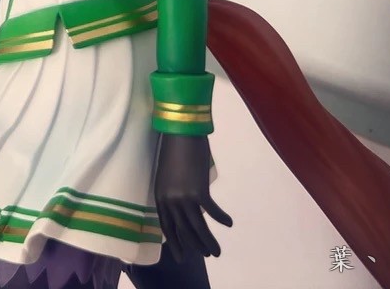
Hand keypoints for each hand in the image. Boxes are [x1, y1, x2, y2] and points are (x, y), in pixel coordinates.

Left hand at [154, 133, 231, 259]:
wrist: (180, 132)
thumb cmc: (173, 149)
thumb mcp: (168, 174)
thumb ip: (174, 192)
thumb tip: (187, 205)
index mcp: (160, 196)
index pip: (167, 226)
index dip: (175, 242)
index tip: (181, 256)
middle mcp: (170, 201)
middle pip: (184, 231)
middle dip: (195, 246)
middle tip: (207, 256)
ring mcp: (184, 198)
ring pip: (197, 227)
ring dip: (208, 241)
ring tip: (217, 251)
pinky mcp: (199, 192)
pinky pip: (212, 211)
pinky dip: (221, 218)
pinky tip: (229, 223)